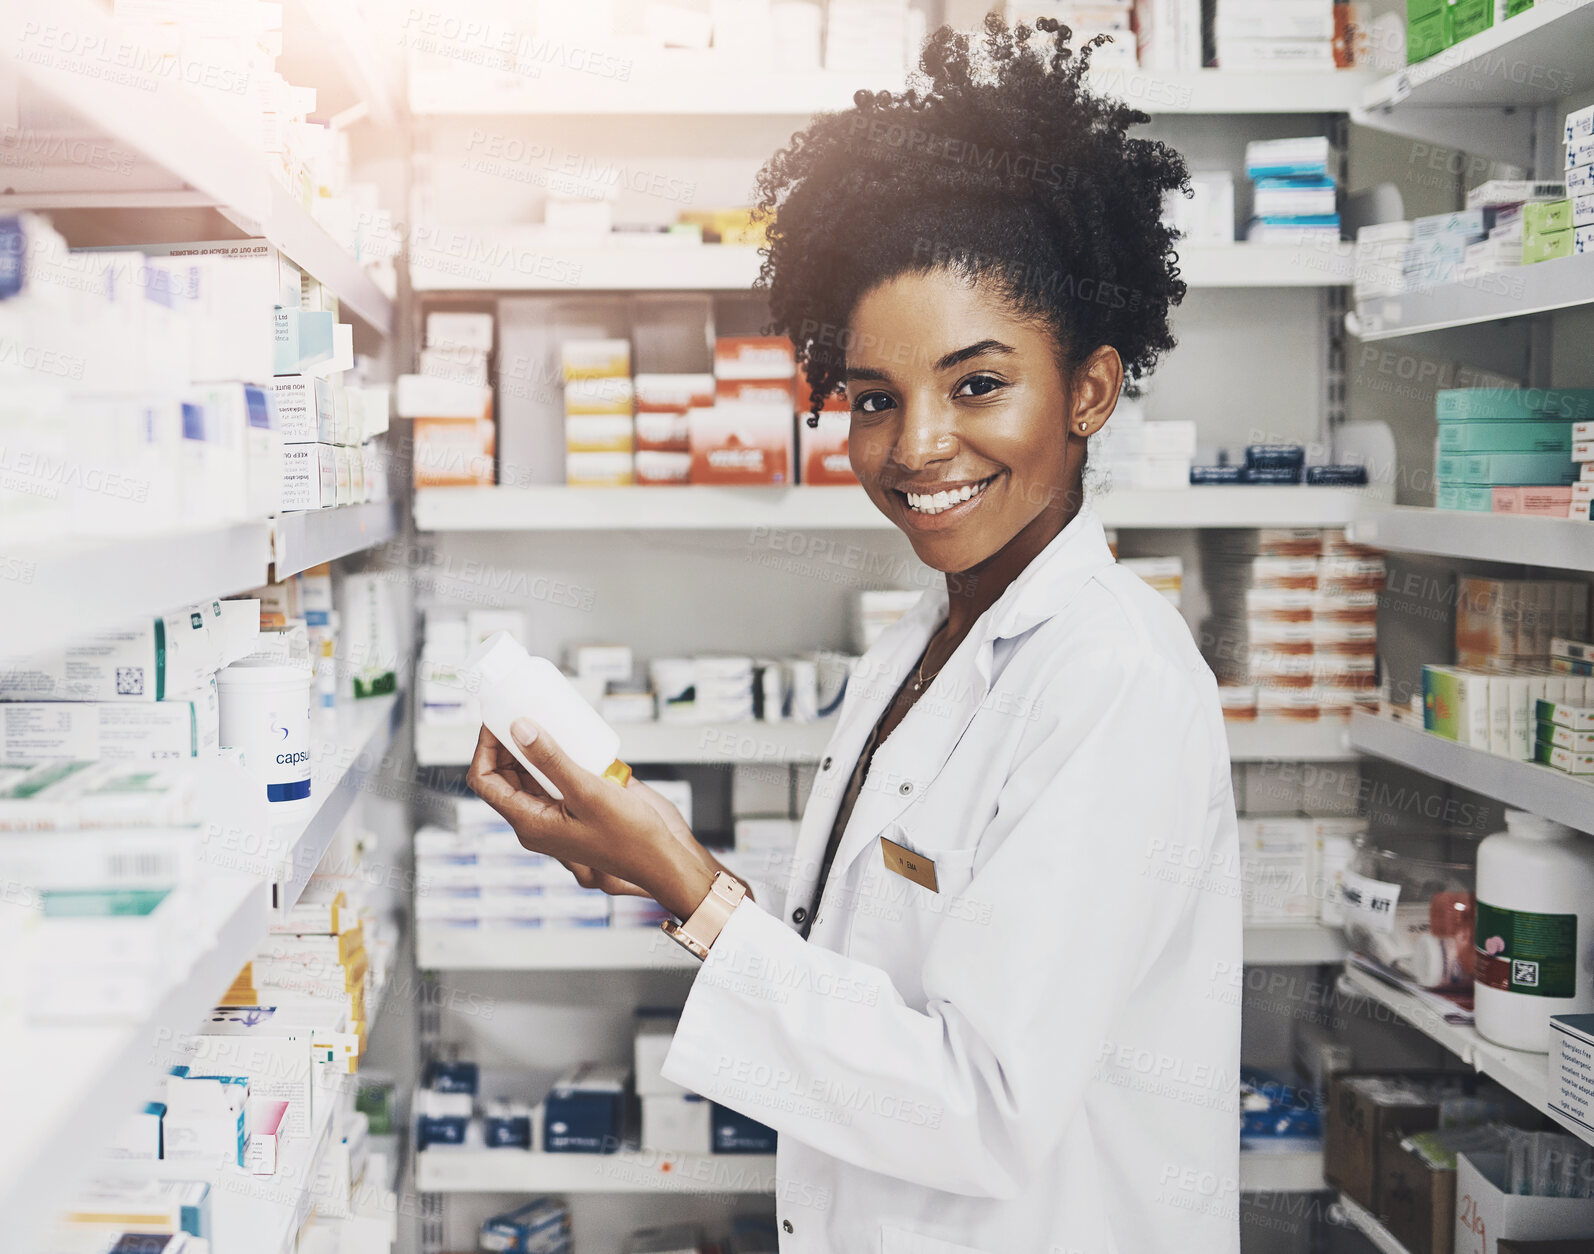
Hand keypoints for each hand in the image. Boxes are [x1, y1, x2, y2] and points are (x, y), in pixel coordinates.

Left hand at [465, 721, 716, 919]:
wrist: (660, 858)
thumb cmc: (629, 835)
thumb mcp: (588, 791)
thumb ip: (552, 760)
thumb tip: (519, 728)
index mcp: (529, 823)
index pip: (485, 781)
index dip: (484, 747)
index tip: (497, 720)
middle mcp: (535, 822)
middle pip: (501, 777)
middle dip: (504, 744)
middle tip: (518, 712)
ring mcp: (552, 818)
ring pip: (525, 778)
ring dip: (527, 750)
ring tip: (539, 720)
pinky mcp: (571, 812)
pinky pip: (549, 782)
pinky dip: (549, 759)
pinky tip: (564, 740)